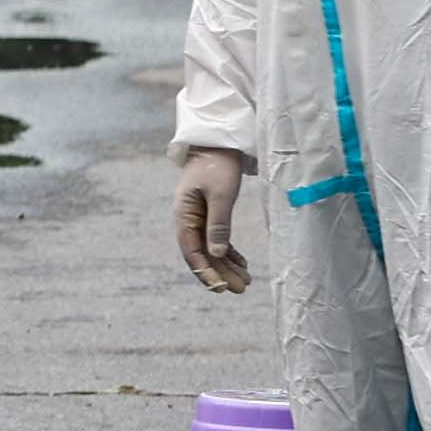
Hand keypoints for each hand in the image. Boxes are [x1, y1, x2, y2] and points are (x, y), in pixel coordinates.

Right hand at [175, 148, 249, 292]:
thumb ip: (218, 224)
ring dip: (227, 265)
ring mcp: (198, 217)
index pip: (192, 251)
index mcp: (184, 215)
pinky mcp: (210, 213)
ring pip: (211, 248)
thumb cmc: (218, 165)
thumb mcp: (221, 194)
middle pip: (203, 253)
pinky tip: (242, 263)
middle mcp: (188, 219)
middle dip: (221, 273)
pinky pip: (218, 239)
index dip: (205, 271)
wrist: (218, 141)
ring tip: (246, 281)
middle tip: (242, 289)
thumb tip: (218, 254)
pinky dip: (230, 252)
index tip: (220, 288)